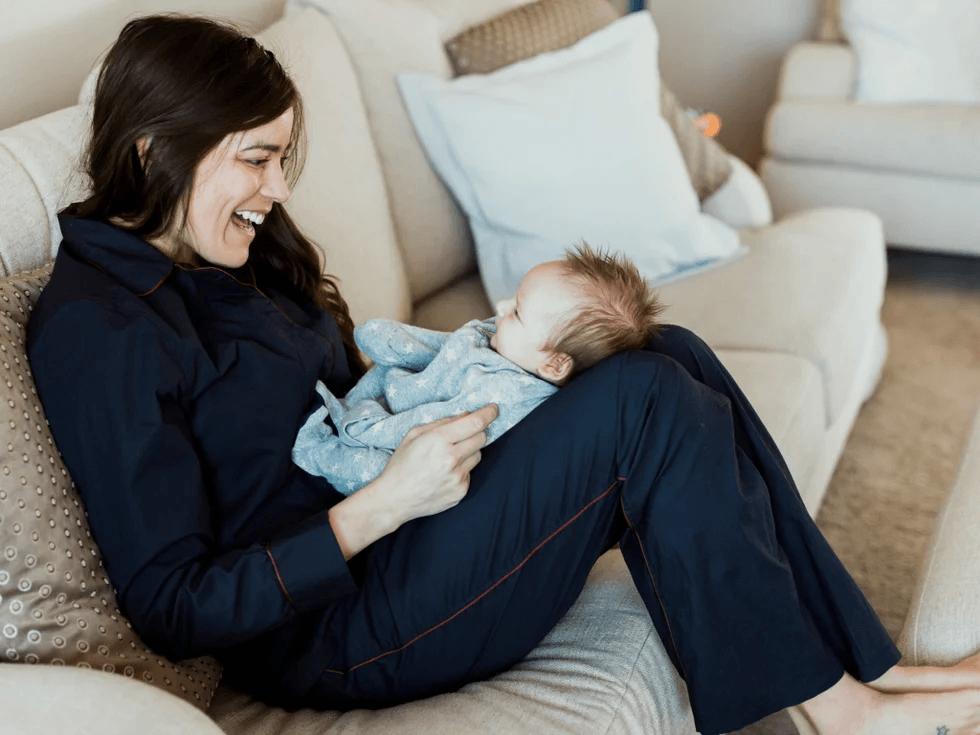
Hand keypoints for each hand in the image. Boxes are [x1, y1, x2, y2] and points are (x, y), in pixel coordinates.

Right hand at [327, 404, 497, 559]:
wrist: (394, 499)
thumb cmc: (401, 464)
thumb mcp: (414, 435)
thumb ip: (442, 422)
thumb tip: (466, 415)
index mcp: (439, 440)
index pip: (475, 423)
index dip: (488, 414)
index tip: (494, 409)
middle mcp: (452, 459)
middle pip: (482, 437)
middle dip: (477, 432)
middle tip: (465, 434)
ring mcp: (458, 477)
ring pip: (478, 455)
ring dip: (469, 451)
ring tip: (448, 457)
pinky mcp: (461, 491)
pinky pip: (470, 473)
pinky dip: (462, 469)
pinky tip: (444, 474)